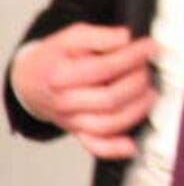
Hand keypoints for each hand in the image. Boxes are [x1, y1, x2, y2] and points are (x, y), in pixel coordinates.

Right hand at [9, 23, 157, 158]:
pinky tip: (132, 144)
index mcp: (59, 76)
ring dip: (137, 108)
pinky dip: (115, 148)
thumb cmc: (55, 57)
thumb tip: (125, 38)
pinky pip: (96, 146)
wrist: (31, 80)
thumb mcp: (72, 37)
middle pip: (110, 99)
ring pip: (109, 124)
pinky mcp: (78, 132)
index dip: (132, 56)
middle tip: (147, 67)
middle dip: (137, 81)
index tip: (150, 46)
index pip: (103, 69)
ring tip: (149, 91)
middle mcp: (64, 103)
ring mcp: (71, 121)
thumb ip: (99, 36)